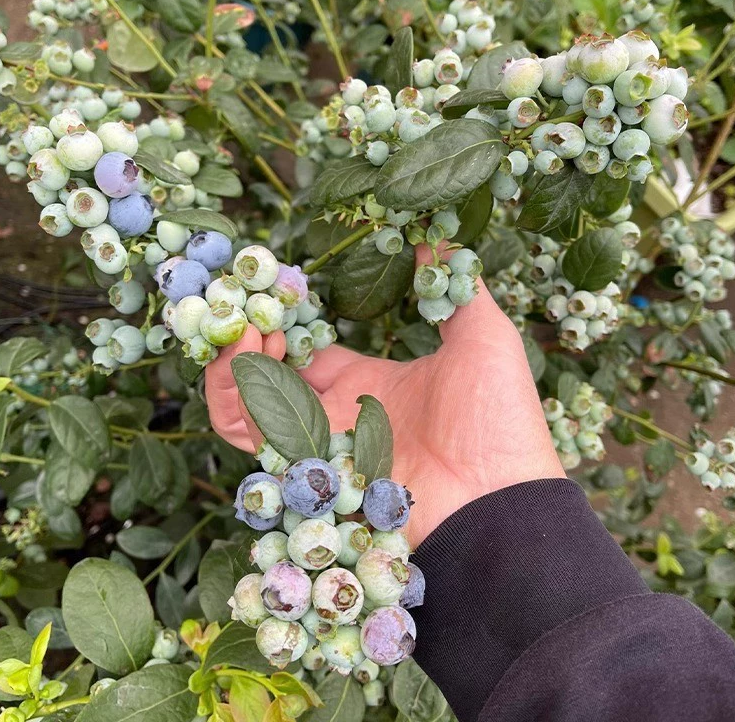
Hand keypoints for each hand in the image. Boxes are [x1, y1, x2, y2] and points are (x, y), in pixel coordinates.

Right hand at [206, 247, 564, 545]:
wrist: (502, 497)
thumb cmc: (496, 418)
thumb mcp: (482, 335)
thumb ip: (454, 287)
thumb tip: (438, 237)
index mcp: (369, 383)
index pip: (309, 352)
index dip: (288, 321)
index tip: (278, 292)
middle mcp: (336, 415)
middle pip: (266, 380)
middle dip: (247, 341)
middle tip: (252, 310)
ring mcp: (319, 445)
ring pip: (246, 411)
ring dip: (232, 367)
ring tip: (248, 330)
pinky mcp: (309, 471)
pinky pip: (254, 442)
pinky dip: (236, 399)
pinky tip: (251, 357)